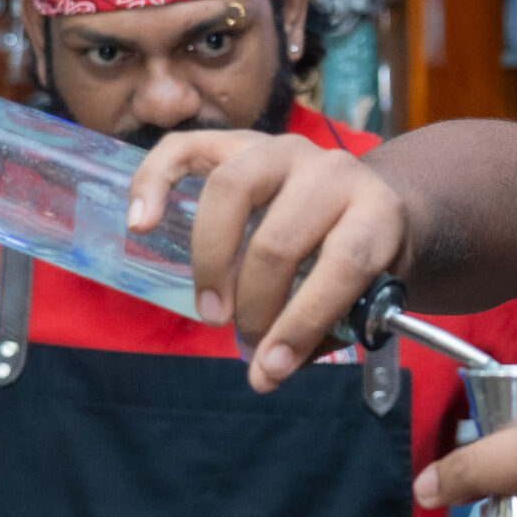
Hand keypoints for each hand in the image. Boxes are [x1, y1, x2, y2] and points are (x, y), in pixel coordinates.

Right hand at [125, 130, 411, 391]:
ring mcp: (284, 149)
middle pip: (280, 238)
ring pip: (231, 190)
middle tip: (244, 341)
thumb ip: (318, 335)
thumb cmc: (360, 260)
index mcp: (377, 212)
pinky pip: (184, 149)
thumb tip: (263, 374)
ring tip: (211, 311)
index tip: (272, 367)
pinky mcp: (240, 141)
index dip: (304, 320)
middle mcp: (334, 171)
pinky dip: (153, 183)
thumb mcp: (362, 296)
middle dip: (255, 305)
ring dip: (211, 261)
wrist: (367, 200)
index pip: (344, 263)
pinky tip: (139, 224)